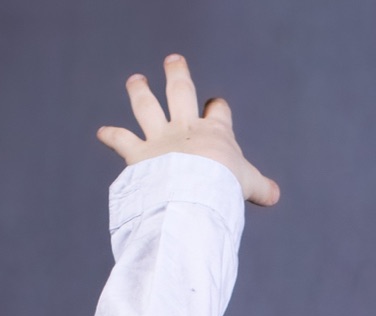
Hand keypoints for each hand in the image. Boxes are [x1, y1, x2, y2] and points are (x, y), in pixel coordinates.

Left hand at [96, 55, 279, 206]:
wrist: (196, 191)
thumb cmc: (225, 187)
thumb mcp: (248, 185)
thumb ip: (260, 187)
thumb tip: (274, 195)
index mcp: (214, 132)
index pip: (218, 112)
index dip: (218, 109)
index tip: (217, 106)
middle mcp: (185, 128)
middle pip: (181, 91)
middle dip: (177, 74)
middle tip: (173, 61)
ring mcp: (160, 139)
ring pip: (147, 106)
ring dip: (139, 91)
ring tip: (135, 80)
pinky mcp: (139, 154)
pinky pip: (122, 140)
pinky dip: (111, 136)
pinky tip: (102, 132)